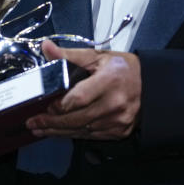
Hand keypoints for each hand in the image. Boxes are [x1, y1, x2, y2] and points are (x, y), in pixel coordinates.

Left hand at [25, 39, 140, 140]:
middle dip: (52, 122)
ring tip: (40, 129)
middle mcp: (114, 103)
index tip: (44, 106)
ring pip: (81, 131)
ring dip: (58, 131)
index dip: (59, 105)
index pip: (79, 98)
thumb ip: (69, 55)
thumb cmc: (123, 69)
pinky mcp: (118, 132)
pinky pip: (90, 136)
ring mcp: (117, 121)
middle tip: (32, 122)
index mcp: (109, 80)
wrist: (151, 86)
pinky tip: (59, 132)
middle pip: (77, 118)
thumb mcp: (98, 56)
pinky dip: (73, 135)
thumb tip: (46, 48)